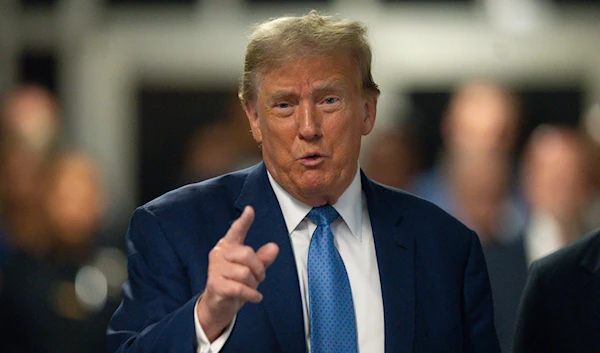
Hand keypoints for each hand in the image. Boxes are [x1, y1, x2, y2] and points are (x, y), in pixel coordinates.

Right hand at [196, 206, 278, 341]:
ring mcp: (214, 269)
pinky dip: (252, 294)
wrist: (218, 306)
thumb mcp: (251, 271)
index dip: (244, 221)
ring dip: (254, 284)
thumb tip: (274, 247)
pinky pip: (240, 288)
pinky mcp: (214, 285)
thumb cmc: (234, 283)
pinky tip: (256, 298)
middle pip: (247, 254)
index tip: (250, 210)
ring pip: (244, 273)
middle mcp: (219, 254)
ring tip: (253, 288)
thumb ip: (262, 258)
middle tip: (259, 278)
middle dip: (258, 268)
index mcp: (228, 246)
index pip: (236, 231)